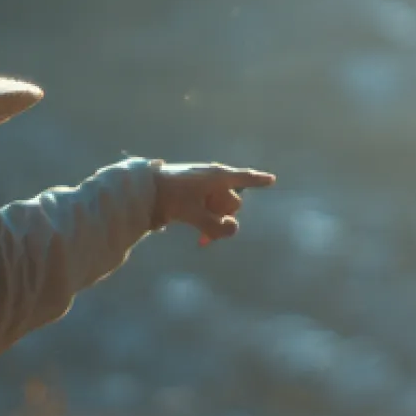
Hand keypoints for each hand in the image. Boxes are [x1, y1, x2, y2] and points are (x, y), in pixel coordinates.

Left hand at [150, 162, 275, 243]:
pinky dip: (207, 223)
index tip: (272, 180)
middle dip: (225, 219)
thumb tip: (232, 230)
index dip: (258, 180)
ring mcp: (203, 187)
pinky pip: (208, 211)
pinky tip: (200, 238)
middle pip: (232, 203)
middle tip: (208, 235)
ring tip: (200, 237)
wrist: (143, 189)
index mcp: (217, 177)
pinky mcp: (193, 195)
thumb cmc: (170, 195)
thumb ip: (215, 225)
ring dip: (214, 224)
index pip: (244, 178)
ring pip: (220, 210)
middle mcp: (213, 179)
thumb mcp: (194, 213)